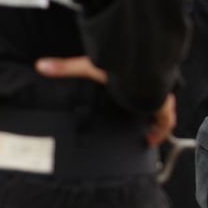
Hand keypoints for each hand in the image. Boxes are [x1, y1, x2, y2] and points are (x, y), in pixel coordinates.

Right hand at [36, 57, 174, 146]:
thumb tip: (41, 65)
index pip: (135, 85)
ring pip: (161, 111)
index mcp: (133, 77)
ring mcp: (160, 98)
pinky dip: (159, 133)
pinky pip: (165, 124)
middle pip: (150, 99)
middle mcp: (149, 87)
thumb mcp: (90, 67)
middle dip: (145, 109)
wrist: (144, 74)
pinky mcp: (164, 109)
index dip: (131, 94)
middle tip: (135, 121)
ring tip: (144, 134)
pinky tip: (150, 141)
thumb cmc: (120, 67)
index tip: (126, 102)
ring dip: (154, 122)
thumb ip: (66, 68)